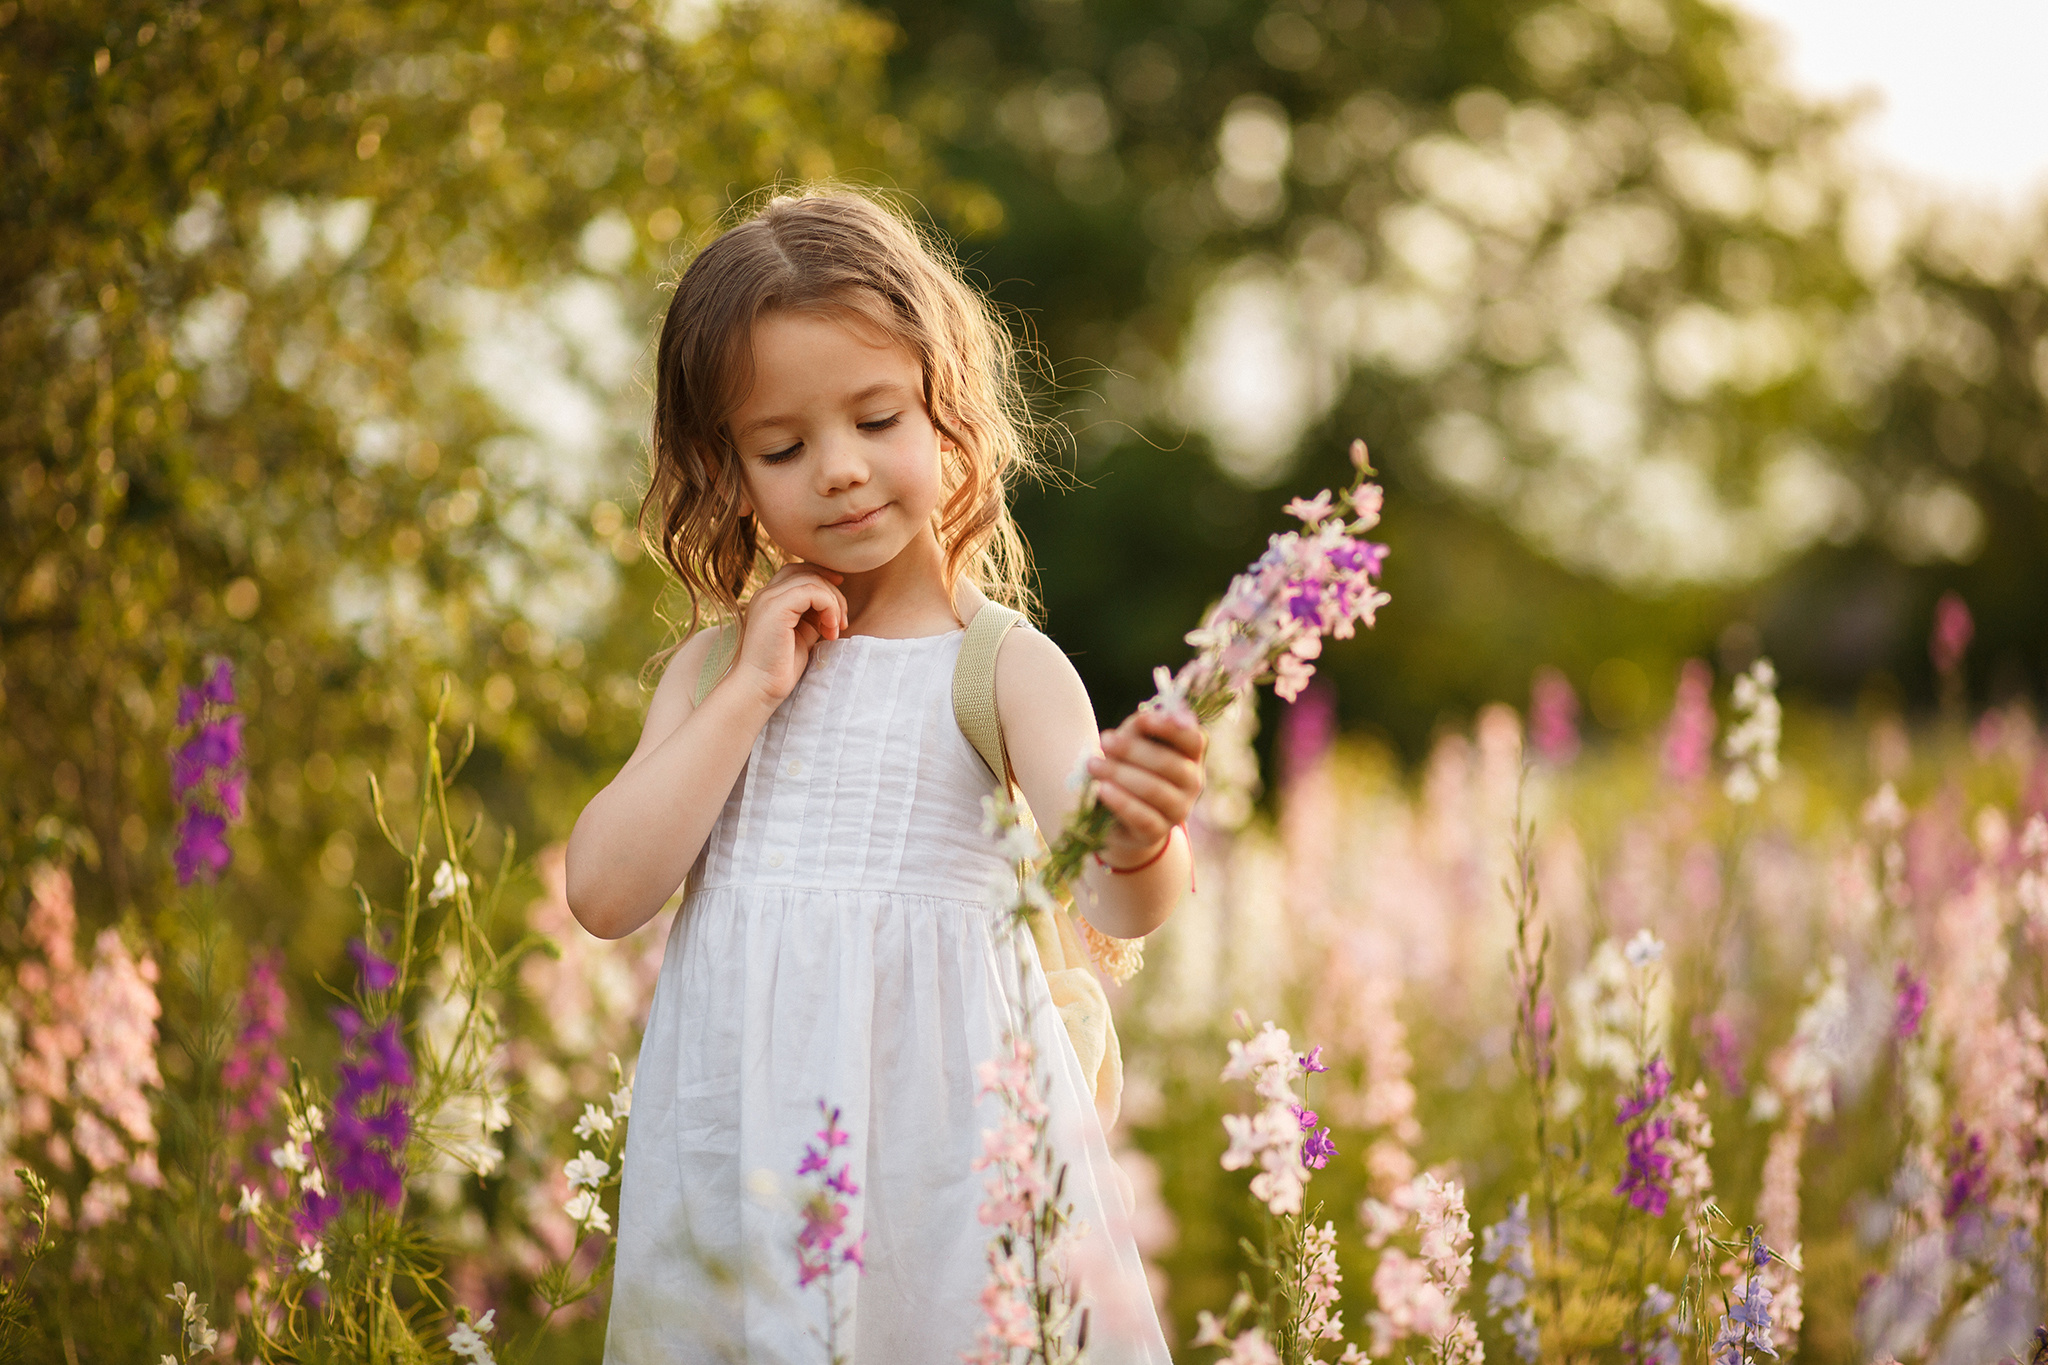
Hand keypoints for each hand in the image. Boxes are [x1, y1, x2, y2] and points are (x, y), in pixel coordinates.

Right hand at [729, 563, 847, 703]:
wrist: (759, 687)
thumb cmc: (780, 669)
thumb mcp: (801, 636)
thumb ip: (812, 617)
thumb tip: (832, 607)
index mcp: (769, 600)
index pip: (797, 572)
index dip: (822, 578)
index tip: (839, 602)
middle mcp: (765, 594)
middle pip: (806, 571)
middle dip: (833, 592)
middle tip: (842, 622)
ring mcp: (768, 598)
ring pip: (812, 580)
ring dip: (833, 602)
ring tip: (835, 629)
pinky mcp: (776, 607)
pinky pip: (812, 591)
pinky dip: (829, 607)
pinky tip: (830, 629)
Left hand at [1087, 707, 1205, 868]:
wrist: (1120, 816)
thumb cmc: (1130, 767)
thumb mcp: (1135, 742)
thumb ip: (1141, 728)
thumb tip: (1144, 719)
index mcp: (1191, 756)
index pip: (1193, 739)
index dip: (1171, 729)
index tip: (1143, 719)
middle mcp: (1193, 783)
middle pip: (1169, 764)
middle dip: (1133, 750)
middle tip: (1104, 741)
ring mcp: (1178, 810)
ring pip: (1154, 790)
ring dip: (1120, 774)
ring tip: (1093, 765)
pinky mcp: (1158, 832)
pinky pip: (1142, 817)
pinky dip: (1121, 802)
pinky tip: (1103, 789)